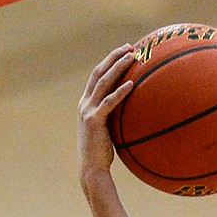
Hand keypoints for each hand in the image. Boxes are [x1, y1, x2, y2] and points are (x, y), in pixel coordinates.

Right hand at [78, 45, 134, 181]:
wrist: (91, 169)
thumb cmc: (102, 153)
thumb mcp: (107, 130)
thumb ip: (113, 118)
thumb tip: (132, 113)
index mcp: (86, 103)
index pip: (97, 75)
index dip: (109, 61)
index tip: (123, 51)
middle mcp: (84, 103)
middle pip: (99, 72)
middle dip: (114, 57)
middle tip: (130, 47)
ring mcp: (88, 111)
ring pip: (103, 82)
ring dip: (118, 67)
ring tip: (132, 57)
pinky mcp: (94, 121)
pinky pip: (109, 102)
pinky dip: (121, 92)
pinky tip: (132, 84)